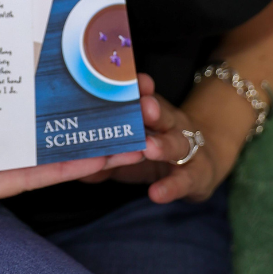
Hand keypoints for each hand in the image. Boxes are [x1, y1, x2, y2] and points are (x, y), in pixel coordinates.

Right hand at [0, 105, 144, 212]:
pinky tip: (88, 100)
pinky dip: (61, 114)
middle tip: (135, 143)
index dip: (67, 170)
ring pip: (51, 140)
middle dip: (94, 154)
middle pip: (53, 161)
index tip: (102, 160)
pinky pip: (35, 120)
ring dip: (86, 133)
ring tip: (126, 122)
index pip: (31, 178)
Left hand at [79, 73, 230, 204]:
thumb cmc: (156, 152)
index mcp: (155, 115)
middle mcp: (172, 127)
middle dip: (152, 110)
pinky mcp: (194, 176)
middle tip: (142, 107)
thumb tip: (68, 158)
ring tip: (148, 148)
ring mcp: (186, 150)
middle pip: (163, 114)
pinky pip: (184, 181)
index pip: (147, 97)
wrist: (204, 165)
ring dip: (163, 145)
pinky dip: (171, 187)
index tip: (132, 79)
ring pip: (177, 144)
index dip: (140, 89)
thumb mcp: (130, 149)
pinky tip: (156, 193)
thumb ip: (103, 152)